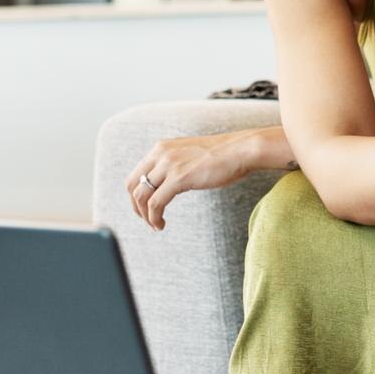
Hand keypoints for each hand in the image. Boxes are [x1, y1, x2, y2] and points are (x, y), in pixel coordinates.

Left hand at [127, 131, 269, 230]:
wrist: (242, 150)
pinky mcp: (179, 178)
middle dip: (136, 207)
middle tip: (147, 220)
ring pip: (141, 196)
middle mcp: (160, 154)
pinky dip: (154, 217)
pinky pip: (155, 203)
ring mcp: (169, 165)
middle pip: (132, 185)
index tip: (146, 209)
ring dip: (145, 216)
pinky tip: (162, 224)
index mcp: (161, 148)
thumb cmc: (223, 155)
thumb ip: (175, 166)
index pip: (135, 175)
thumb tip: (168, 186)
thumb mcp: (190, 156)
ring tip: (156, 225)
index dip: (137, 196)